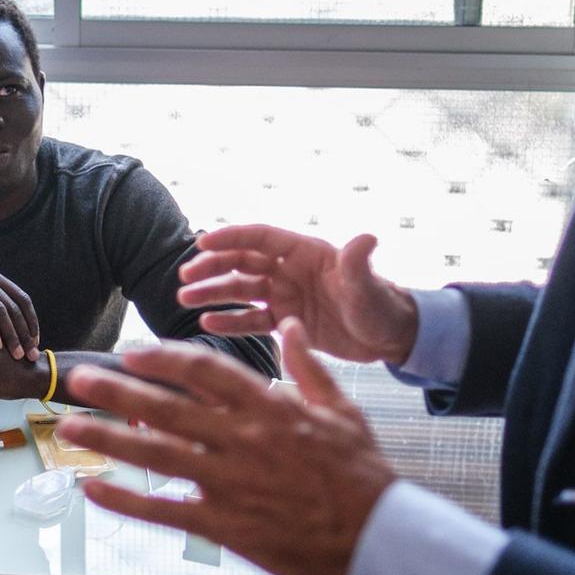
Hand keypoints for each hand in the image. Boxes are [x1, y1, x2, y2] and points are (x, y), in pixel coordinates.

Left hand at [54, 321, 395, 574]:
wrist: (376, 540)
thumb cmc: (361, 475)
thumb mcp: (343, 409)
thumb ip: (308, 366)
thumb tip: (289, 325)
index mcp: (270, 408)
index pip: (206, 371)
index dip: (164, 358)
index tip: (134, 351)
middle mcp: (242, 441)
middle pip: (167, 408)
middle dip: (118, 391)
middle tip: (80, 379)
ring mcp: (230, 484)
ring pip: (157, 456)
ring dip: (108, 441)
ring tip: (69, 428)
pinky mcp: (224, 524)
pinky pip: (165, 510)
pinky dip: (125, 501)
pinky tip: (94, 490)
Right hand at [178, 226, 417, 364]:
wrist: (390, 336)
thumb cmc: (382, 305)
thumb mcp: (369, 286)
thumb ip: (360, 263)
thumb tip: (366, 238)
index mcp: (305, 253)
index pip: (261, 237)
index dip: (231, 238)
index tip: (202, 244)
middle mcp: (290, 270)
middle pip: (242, 262)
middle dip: (212, 267)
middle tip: (184, 277)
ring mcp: (286, 296)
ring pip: (241, 291)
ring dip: (213, 292)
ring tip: (184, 299)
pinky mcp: (287, 322)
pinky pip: (252, 320)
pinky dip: (230, 321)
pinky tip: (207, 324)